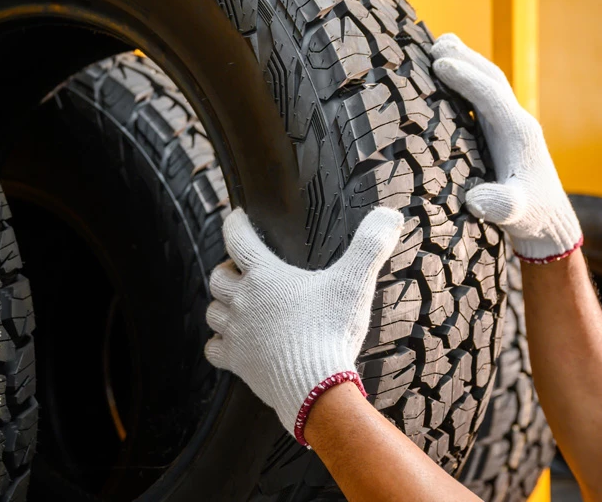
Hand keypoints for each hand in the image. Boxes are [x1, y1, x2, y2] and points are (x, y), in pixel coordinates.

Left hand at [205, 207, 404, 445]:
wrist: (316, 386)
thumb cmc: (332, 331)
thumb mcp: (354, 282)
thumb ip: (370, 246)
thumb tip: (389, 215)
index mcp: (265, 276)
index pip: (238, 240)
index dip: (235, 225)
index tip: (236, 219)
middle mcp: (244, 301)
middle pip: (218, 277)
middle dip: (227, 270)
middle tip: (241, 270)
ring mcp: (237, 333)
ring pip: (212, 311)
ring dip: (221, 305)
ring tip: (237, 305)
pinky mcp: (237, 362)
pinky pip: (213, 349)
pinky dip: (218, 344)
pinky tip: (232, 343)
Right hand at [432, 33, 581, 262]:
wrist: (550, 225)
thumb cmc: (532, 219)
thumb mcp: (516, 214)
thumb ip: (502, 205)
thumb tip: (476, 199)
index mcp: (518, 134)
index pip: (490, 94)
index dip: (465, 77)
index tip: (438, 63)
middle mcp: (517, 124)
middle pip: (491, 80)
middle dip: (466, 59)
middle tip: (437, 42)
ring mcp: (511, 128)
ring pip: (489, 86)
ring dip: (467, 64)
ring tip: (441, 47)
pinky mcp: (503, 137)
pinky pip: (484, 100)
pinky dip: (466, 84)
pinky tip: (449, 82)